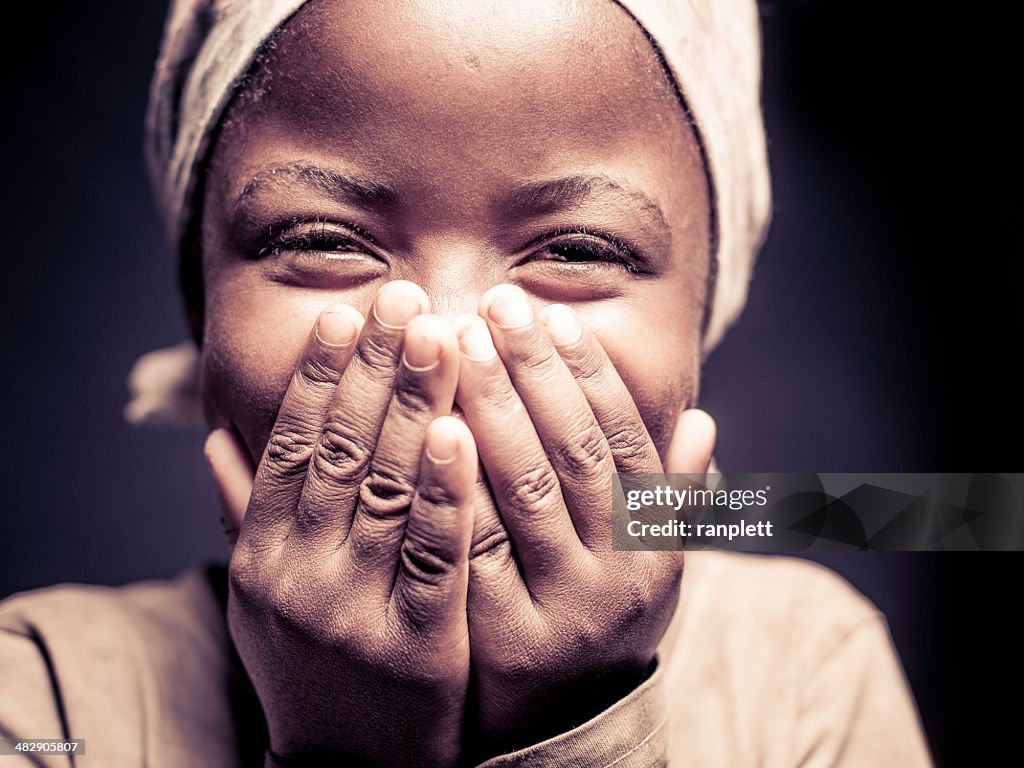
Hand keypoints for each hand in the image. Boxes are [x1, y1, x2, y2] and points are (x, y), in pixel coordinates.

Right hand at [205, 281, 476, 766]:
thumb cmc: (310, 664)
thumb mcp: (260, 591)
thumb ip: (243, 513)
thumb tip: (210, 438)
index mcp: (262, 554)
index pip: (291, 446)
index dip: (321, 377)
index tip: (350, 314)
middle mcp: (298, 575)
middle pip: (341, 451)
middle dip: (375, 370)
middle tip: (405, 298)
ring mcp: (353, 611)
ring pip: (385, 490)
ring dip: (412, 408)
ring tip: (440, 336)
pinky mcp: (415, 648)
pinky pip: (433, 557)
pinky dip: (445, 493)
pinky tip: (461, 433)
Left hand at [454, 285, 714, 755]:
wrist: (563, 727)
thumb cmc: (604, 621)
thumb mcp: (655, 566)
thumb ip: (673, 497)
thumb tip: (705, 419)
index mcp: (655, 546)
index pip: (623, 441)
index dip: (588, 374)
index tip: (550, 315)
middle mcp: (616, 574)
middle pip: (573, 453)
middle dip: (532, 374)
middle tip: (493, 305)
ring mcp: (558, 607)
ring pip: (525, 491)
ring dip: (492, 409)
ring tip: (455, 341)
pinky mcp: (498, 635)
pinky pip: (472, 545)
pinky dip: (453, 482)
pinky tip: (428, 425)